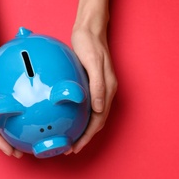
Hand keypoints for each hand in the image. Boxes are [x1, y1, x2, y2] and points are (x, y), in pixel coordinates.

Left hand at [67, 27, 116, 153]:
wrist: (90, 29)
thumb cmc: (90, 44)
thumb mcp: (93, 63)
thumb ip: (98, 86)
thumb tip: (98, 108)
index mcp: (107, 90)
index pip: (98, 120)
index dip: (88, 136)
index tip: (76, 147)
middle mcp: (105, 92)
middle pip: (97, 122)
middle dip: (85, 137)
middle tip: (70, 148)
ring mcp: (99, 88)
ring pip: (93, 116)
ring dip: (83, 129)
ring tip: (71, 138)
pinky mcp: (92, 84)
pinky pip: (88, 106)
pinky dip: (81, 117)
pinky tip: (72, 118)